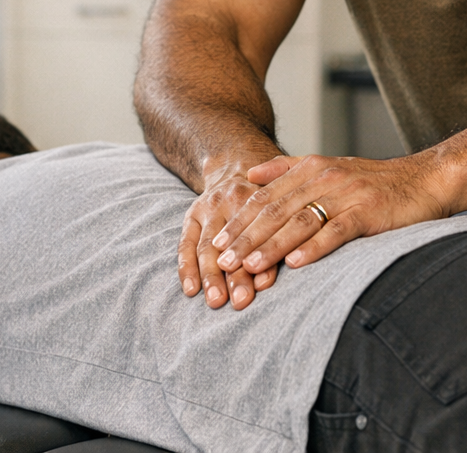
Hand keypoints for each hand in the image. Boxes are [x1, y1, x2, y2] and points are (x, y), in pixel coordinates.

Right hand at [178, 165, 278, 309]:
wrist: (234, 166)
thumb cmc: (265, 195)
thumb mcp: (279, 200)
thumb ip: (281, 229)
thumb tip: (277, 268)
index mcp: (257, 196)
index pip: (257, 232)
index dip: (261, 259)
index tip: (263, 287)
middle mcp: (230, 200)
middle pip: (232, 242)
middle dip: (236, 274)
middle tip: (240, 301)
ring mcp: (208, 208)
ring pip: (207, 246)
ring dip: (210, 276)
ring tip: (216, 301)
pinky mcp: (191, 215)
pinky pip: (185, 244)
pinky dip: (186, 268)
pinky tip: (190, 290)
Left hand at [210, 153, 450, 278]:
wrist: (425, 181)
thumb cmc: (375, 182)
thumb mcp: (329, 167)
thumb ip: (289, 169)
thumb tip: (251, 174)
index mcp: (312, 167)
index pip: (266, 196)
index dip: (239, 220)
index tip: (216, 243)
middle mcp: (326, 177)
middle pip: (277, 209)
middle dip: (246, 236)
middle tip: (222, 261)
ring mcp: (347, 194)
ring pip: (300, 221)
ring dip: (271, 246)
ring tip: (249, 266)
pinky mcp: (368, 212)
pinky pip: (336, 231)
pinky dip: (314, 247)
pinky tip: (295, 264)